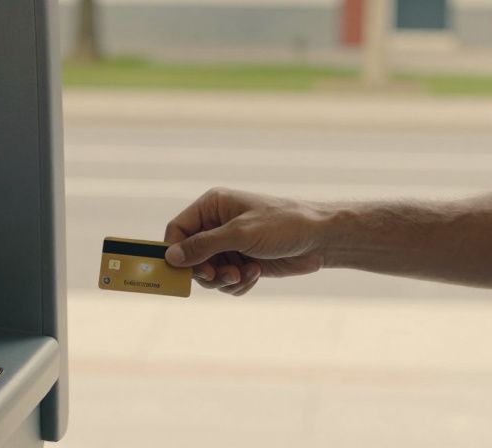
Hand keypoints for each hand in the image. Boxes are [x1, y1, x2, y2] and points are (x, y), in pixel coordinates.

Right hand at [163, 188, 324, 295]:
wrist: (320, 239)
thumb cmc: (283, 225)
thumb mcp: (241, 233)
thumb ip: (204, 245)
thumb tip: (171, 256)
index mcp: (212, 206)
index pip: (178, 230)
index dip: (175, 251)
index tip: (181, 271)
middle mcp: (217, 225)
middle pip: (189, 257)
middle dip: (205, 270)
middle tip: (222, 275)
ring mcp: (230, 245)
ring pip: (208, 273)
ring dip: (223, 280)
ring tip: (243, 275)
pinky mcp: (242, 263)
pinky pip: (225, 282)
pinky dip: (237, 284)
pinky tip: (255, 275)